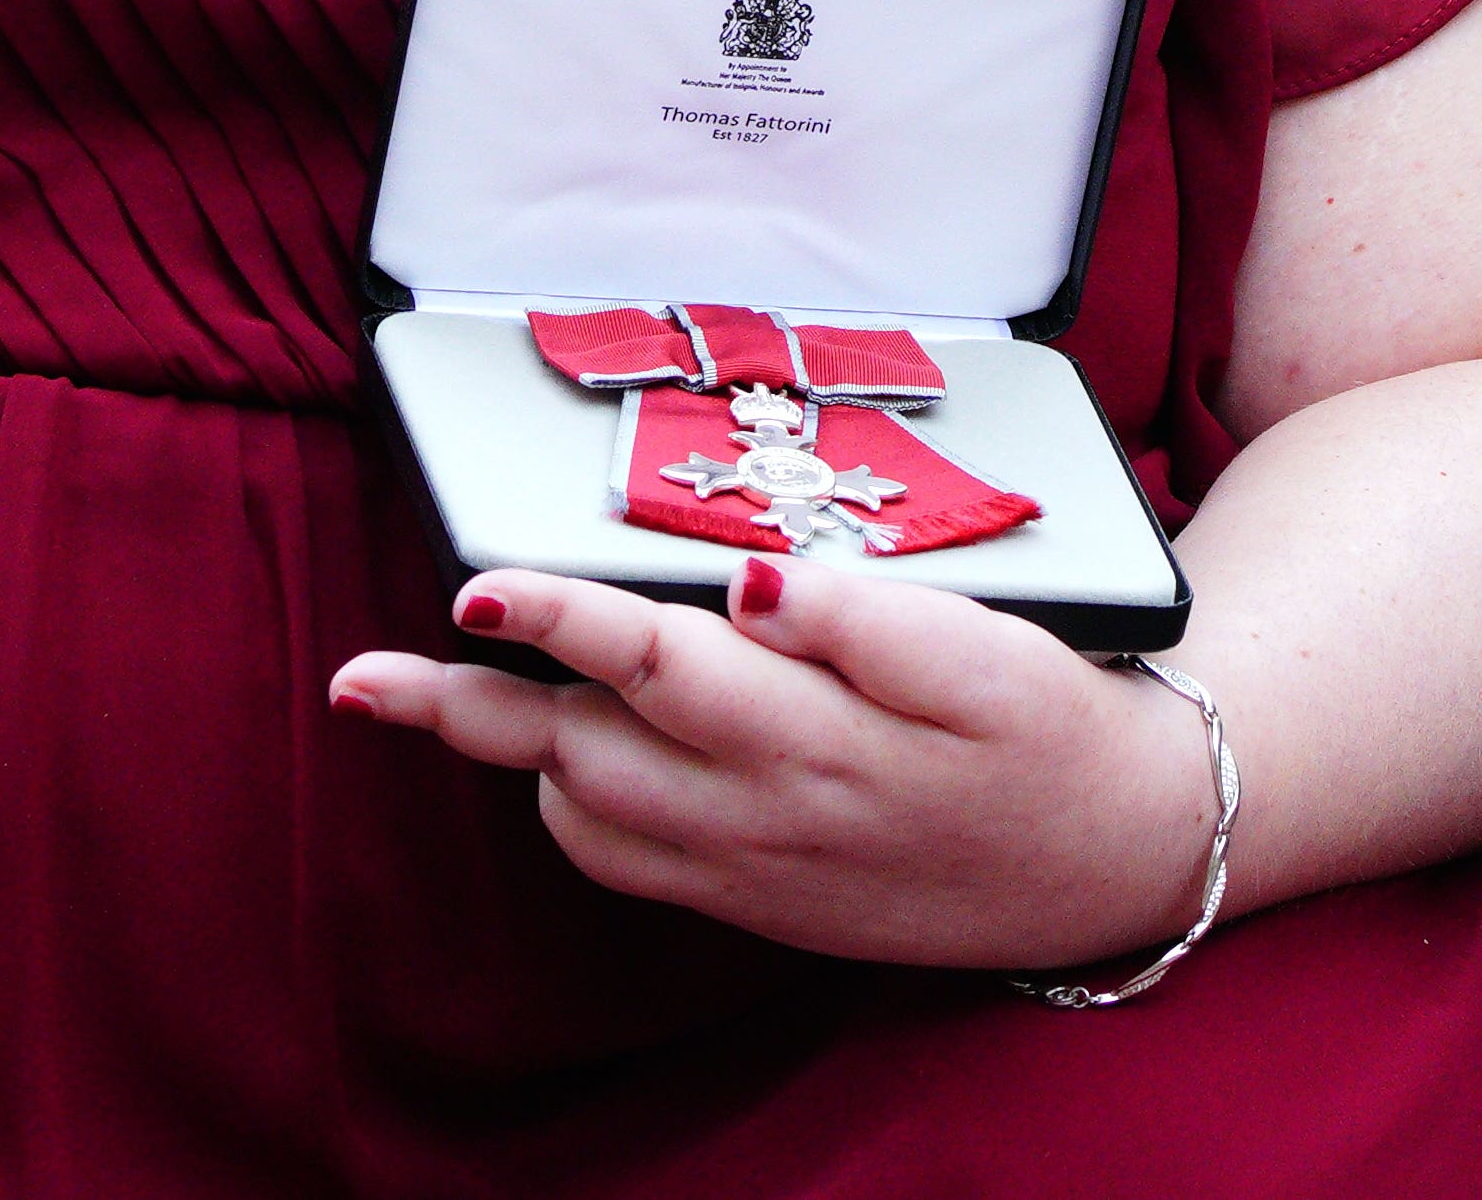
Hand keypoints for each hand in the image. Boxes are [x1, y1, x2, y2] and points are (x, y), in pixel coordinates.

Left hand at [329, 559, 1217, 970]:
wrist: (1120, 855)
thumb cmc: (1052, 726)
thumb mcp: (987, 653)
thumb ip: (862, 616)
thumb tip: (756, 584)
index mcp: (815, 734)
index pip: (657, 662)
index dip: (559, 617)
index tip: (477, 583)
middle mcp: (765, 812)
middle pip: (581, 752)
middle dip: (467, 709)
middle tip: (361, 680)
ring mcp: (753, 867)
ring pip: (589, 813)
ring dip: (505, 756)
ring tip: (419, 697)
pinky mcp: (758, 898)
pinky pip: (632, 864)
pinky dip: (573, 808)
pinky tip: (558, 760)